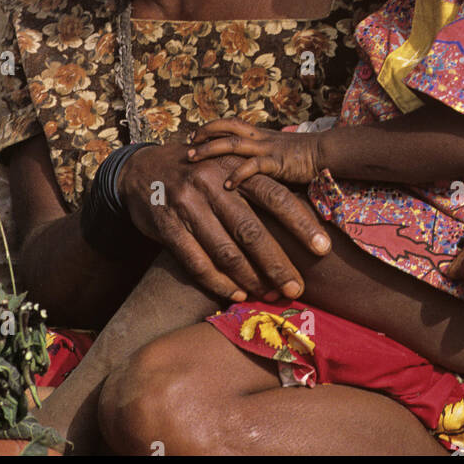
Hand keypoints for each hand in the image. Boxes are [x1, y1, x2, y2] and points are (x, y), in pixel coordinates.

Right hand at [118, 139, 330, 303]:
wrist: (140, 169)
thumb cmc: (198, 174)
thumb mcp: (226, 169)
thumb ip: (254, 191)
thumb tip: (298, 227)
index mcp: (235, 169)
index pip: (275, 196)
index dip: (301, 223)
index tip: (323, 249)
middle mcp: (212, 184)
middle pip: (252, 230)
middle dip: (277, 264)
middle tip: (296, 289)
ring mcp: (187, 205)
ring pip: (225, 250)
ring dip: (250, 278)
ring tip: (269, 294)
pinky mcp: (167, 226)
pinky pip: (197, 262)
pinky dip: (219, 282)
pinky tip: (236, 294)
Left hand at [187, 119, 321, 186]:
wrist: (327, 154)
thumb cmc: (305, 158)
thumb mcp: (278, 154)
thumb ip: (261, 159)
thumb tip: (244, 172)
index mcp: (260, 134)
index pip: (230, 123)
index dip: (211, 127)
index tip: (194, 136)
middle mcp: (260, 137)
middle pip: (226, 127)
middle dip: (204, 134)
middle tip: (186, 146)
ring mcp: (267, 148)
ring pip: (232, 143)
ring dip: (210, 149)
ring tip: (193, 159)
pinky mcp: (277, 162)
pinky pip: (253, 166)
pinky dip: (237, 175)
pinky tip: (226, 186)